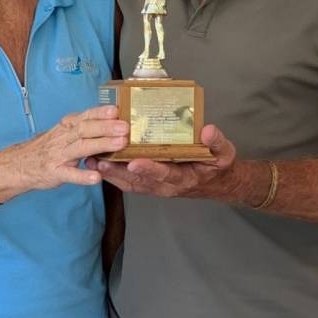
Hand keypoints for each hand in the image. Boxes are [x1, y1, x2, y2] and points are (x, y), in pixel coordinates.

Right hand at [14, 105, 128, 189]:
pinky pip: (69, 175)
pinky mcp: (54, 172)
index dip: (100, 112)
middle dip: (106, 127)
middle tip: (125, 127)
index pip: (85, 116)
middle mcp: (63, 137)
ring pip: (81, 148)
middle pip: (85, 129)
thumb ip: (84, 127)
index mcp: (67, 126)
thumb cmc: (48, 148)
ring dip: (101, 145)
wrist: (19, 165)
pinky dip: (83, 176)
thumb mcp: (63, 132)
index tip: (116, 110)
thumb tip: (113, 120)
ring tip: (120, 144)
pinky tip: (96, 177)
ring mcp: (58, 155)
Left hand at [88, 124, 241, 202]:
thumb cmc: (218, 166)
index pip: (165, 174)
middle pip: (140, 181)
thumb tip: (208, 130)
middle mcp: (167, 185)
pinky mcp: (150, 184)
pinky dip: (114, 174)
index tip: (135, 161)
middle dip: (119, 171)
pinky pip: (129, 182)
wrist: (216, 183)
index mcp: (185, 177)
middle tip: (100, 160)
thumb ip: (217, 142)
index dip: (150, 169)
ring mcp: (157, 187)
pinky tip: (100, 164)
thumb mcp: (224, 153)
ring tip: (92, 160)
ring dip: (111, 173)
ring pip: (130, 183)